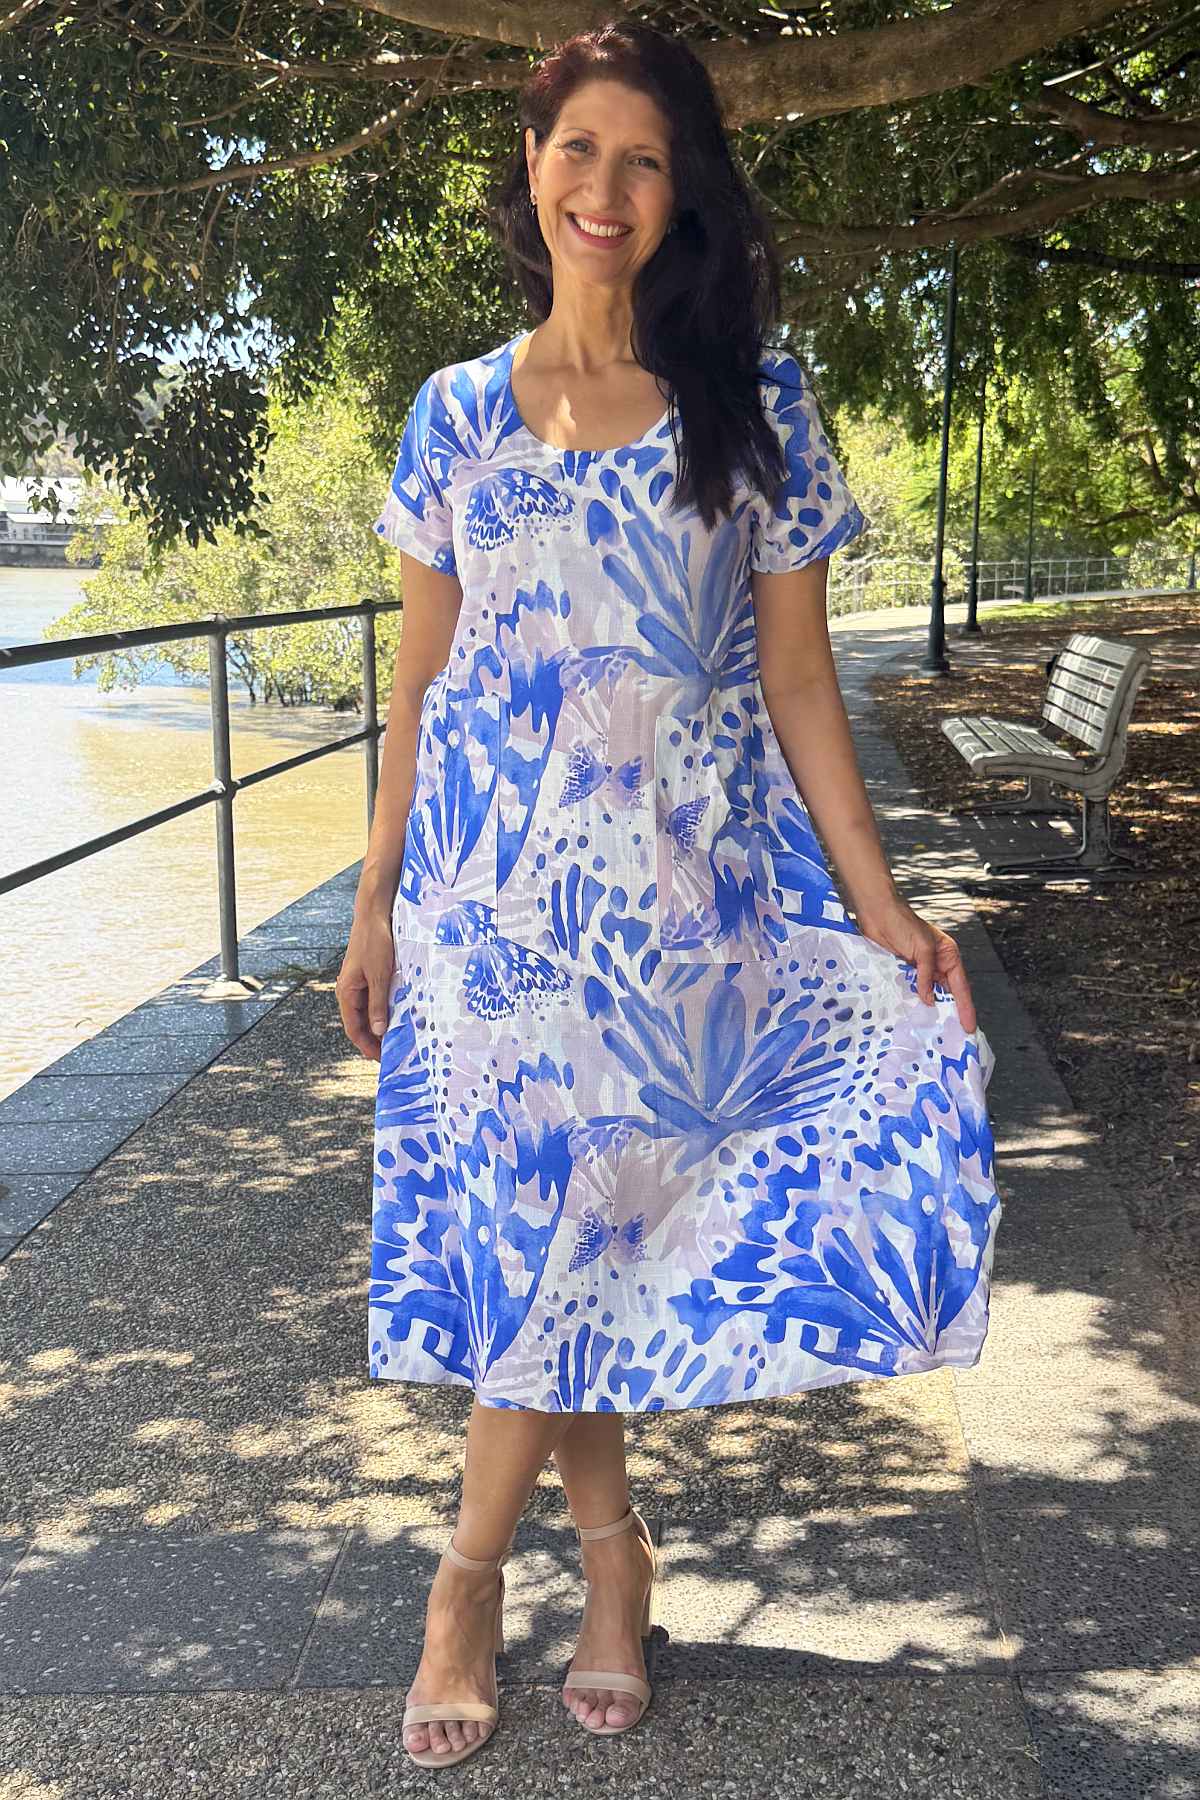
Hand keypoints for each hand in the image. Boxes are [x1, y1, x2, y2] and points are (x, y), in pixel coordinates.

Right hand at [335, 905, 395, 1059]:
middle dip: (374, 1039)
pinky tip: (398, 1015)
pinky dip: (384, 1010)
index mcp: (346, 992)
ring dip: (380, 1025)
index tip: (382, 1060)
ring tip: (397, 1038)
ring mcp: (358, 983)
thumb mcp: (379, 975)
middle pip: (360, 1023)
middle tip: (393, 1053)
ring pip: (368, 1012)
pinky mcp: (368, 976)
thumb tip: (378, 1031)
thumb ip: (378, 1004)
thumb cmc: (375, 942)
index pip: (354, 1028)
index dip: (367, 1046)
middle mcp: (349, 990)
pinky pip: (374, 999)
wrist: (373, 914)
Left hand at [854, 894, 976, 1034]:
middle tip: (954, 1037)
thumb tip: (929, 1000)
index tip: (970, 1028)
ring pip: (928, 996)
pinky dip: (912, 1004)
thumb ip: (926, 975)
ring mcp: (919, 970)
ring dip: (929, 1011)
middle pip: (947, 995)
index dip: (966, 1008)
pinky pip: (910, 992)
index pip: (961, 987)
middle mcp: (937, 965)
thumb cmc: (903, 924)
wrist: (877, 913)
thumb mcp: (922, 948)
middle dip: (950, 1014)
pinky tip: (912, 1018)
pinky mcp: (902, 973)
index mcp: (948, 956)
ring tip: (934, 1034)